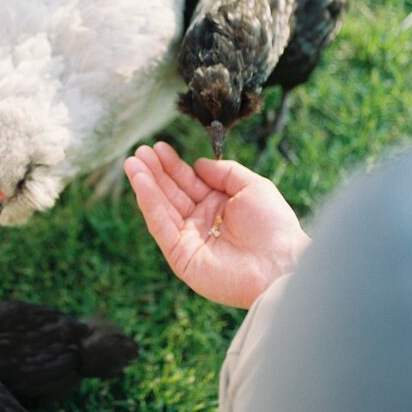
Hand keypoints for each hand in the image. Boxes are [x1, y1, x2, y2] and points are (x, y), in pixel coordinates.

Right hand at [125, 142, 309, 307]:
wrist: (280, 265)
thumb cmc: (273, 227)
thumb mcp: (253, 186)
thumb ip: (225, 172)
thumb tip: (198, 163)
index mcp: (219, 206)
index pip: (189, 182)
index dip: (173, 166)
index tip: (158, 147)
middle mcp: (201, 222)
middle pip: (172, 193)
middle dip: (155, 172)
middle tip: (140, 151)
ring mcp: (189, 239)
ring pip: (162, 208)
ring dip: (146, 184)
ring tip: (132, 163)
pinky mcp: (180, 256)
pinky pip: (161, 226)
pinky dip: (149, 204)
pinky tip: (141, 183)